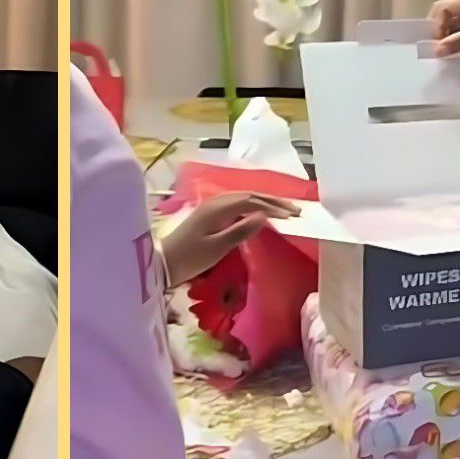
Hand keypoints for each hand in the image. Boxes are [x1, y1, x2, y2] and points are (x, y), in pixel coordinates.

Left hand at [160, 192, 299, 285]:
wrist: (163, 263)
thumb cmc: (190, 258)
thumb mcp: (217, 248)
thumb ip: (241, 230)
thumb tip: (264, 216)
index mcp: (217, 208)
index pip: (251, 201)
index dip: (273, 206)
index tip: (293, 215)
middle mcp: (215, 202)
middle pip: (249, 195)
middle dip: (273, 201)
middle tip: (296, 210)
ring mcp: (212, 207)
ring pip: (244, 198)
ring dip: (265, 202)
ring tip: (284, 210)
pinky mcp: (210, 215)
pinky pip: (237, 205)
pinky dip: (253, 207)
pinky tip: (261, 213)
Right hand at [428, 0, 459, 56]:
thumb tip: (437, 50)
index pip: (443, 7)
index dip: (437, 25)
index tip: (439, 44)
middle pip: (446, 13)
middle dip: (440, 30)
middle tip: (441, 49)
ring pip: (454, 22)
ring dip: (449, 36)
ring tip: (449, 52)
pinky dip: (458, 38)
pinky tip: (459, 50)